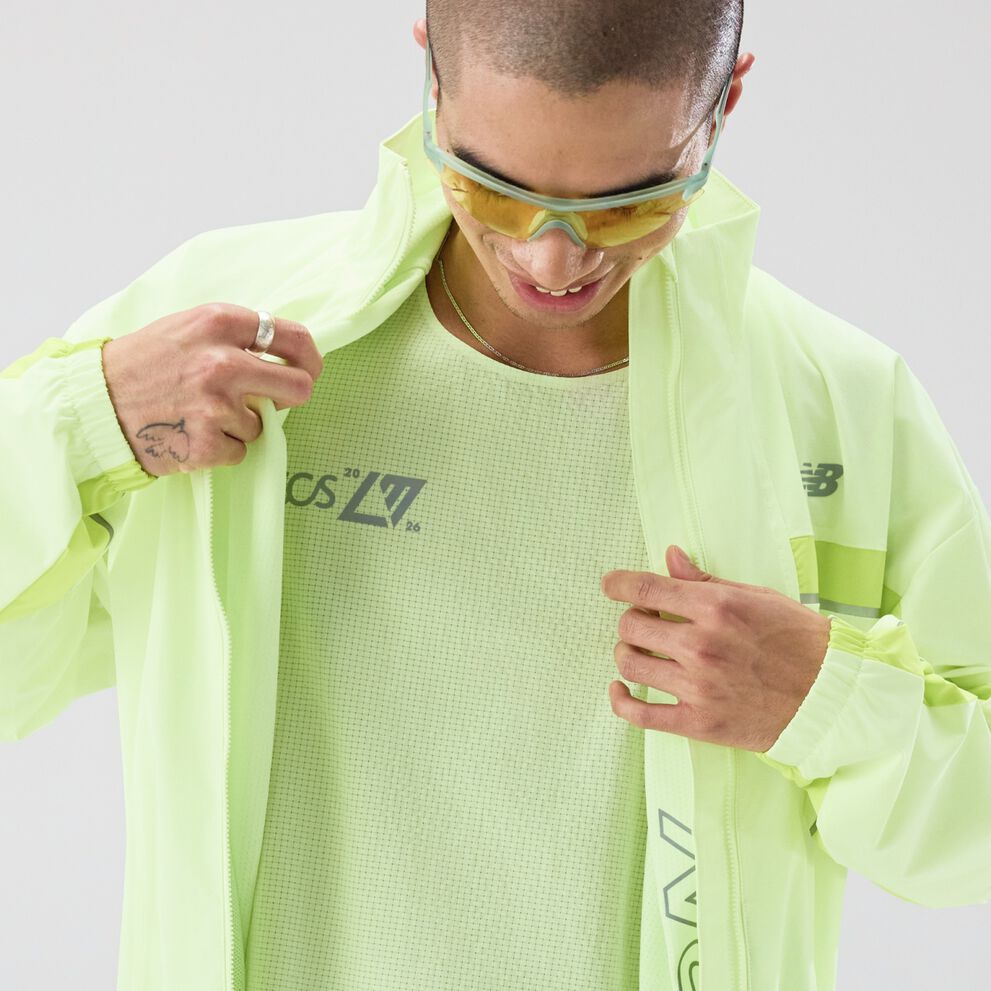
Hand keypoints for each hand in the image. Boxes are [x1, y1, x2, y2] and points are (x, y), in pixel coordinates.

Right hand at [102, 303, 323, 476]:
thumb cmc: (142, 364)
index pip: (294, 337)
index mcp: (219, 322)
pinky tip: (190, 434)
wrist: (93, 405)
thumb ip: (235, 336)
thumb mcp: (188, 329)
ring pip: (262, 424)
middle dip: (290, 397)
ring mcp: (216, 406)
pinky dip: (220, 448)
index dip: (310, 358)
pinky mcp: (207, 444)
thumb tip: (285, 356)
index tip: (308, 369)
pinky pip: (240, 451)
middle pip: (299, 387)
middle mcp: (223, 361)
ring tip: (199, 414)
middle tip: (270, 401)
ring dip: (239, 424)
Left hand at [600, 545, 831, 752]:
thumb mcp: (756, 597)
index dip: (618, 584)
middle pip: (632, 625)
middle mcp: (702, 645)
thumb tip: (669, 558)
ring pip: (631, 664)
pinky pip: (639, 713)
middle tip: (643, 622)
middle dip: (631, 619)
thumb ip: (705, 580)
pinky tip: (620, 688)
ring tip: (640, 650)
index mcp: (716, 608)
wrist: (831, 696)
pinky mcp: (698, 722)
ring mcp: (698, 686)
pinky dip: (620, 699)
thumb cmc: (798, 640)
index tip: (610, 584)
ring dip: (627, 653)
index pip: (646, 588)